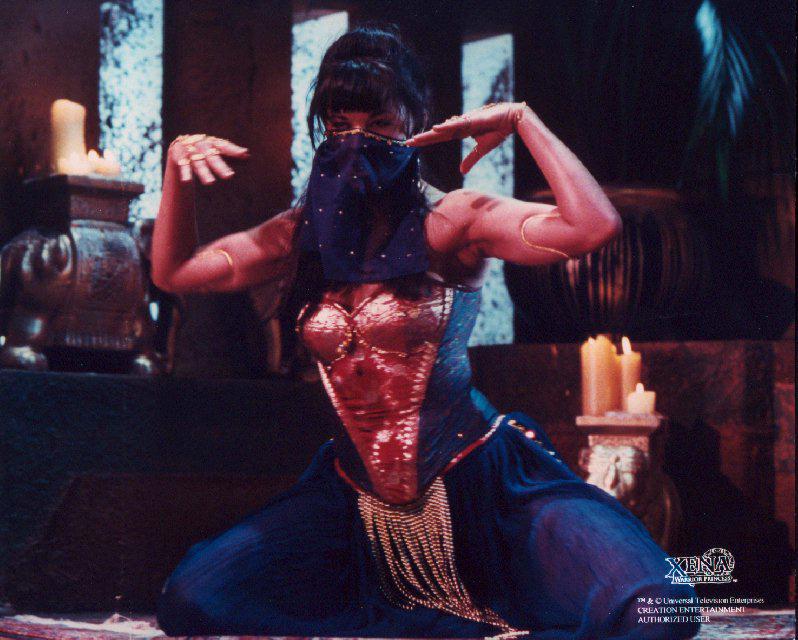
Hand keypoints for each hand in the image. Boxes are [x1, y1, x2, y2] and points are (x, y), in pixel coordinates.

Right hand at [168, 134, 249, 184]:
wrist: (181, 144)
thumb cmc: (205, 149)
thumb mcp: (216, 149)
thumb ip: (230, 152)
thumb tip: (247, 155)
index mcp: (212, 142)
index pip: (224, 146)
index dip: (234, 150)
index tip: (244, 154)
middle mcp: (202, 145)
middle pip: (212, 157)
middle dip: (220, 166)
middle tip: (229, 176)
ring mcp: (190, 150)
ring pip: (199, 163)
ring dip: (204, 173)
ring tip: (210, 183)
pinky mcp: (179, 156)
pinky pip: (183, 166)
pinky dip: (185, 173)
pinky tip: (187, 181)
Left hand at [405, 101, 527, 174]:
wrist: (512, 119)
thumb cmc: (498, 130)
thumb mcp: (482, 149)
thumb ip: (471, 159)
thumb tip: (461, 171)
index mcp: (460, 132)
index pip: (439, 137)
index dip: (426, 140)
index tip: (413, 143)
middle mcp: (459, 126)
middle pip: (437, 133)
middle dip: (422, 138)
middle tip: (406, 143)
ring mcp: (465, 122)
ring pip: (444, 129)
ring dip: (429, 134)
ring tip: (415, 139)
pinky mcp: (473, 120)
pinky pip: (458, 124)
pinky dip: (447, 127)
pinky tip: (435, 128)